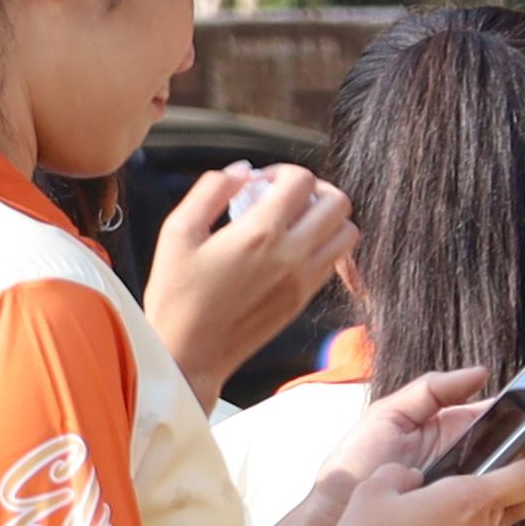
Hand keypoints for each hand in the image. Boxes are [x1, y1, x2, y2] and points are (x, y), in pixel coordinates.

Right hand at [145, 165, 349, 397]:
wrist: (189, 354)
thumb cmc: (177, 295)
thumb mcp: (178, 231)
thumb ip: (211, 190)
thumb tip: (244, 170)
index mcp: (260, 233)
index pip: (303, 181)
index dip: (282, 171)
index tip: (260, 184)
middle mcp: (292, 255)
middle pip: (339, 202)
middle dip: (314, 190)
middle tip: (284, 199)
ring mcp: (303, 281)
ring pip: (347, 234)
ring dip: (326, 219)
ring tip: (292, 223)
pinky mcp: (304, 301)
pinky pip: (334, 262)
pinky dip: (323, 247)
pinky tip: (290, 249)